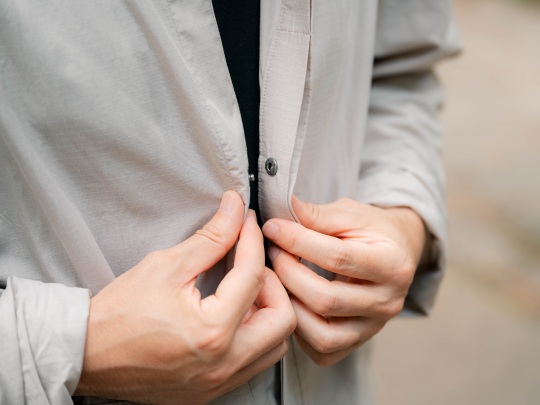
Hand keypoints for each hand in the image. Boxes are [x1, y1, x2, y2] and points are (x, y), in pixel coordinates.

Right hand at [75, 191, 295, 404]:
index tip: (245, 223)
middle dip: (274, 284)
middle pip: (283, 319)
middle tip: (252, 265)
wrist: (88, 354)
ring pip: (274, 346)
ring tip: (244, 291)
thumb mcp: (166, 266)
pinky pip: (254, 362)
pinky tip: (234, 315)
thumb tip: (234, 211)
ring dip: (268, 312)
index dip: (252, 241)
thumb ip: (210, 238)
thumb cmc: (119, 313)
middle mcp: (223, 364)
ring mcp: (219, 382)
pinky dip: (254, 334)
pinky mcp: (212, 391)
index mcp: (212, 332)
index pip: (253, 276)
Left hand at [262, 196, 425, 365]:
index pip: (338, 258)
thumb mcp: (349, 213)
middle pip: (326, 299)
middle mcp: (388, 302)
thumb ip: (317, 215)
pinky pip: (322, 350)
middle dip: (288, 273)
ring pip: (322, 333)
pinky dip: (298, 330)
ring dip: (290, 305)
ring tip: (275, 278)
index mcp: (392, 264)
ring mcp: (374, 328)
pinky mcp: (357, 343)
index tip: (272, 228)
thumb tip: (284, 207)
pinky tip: (289, 301)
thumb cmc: (370, 230)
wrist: (394, 252)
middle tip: (271, 252)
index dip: (298, 241)